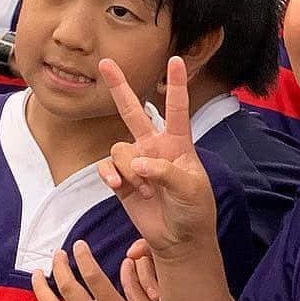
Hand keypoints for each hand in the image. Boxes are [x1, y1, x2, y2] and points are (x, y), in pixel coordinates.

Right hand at [97, 56, 217, 260]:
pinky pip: (106, 167)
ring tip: (145, 190)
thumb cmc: (193, 210)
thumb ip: (166, 172)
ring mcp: (135, 162)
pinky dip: (110, 175)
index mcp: (178, 144)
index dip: (176, 84)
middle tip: (106, 63)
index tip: (175, 60)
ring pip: (119, 149)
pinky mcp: (121, 180)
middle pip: (133, 111)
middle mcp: (153, 147)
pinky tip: (117, 186)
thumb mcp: (191, 189)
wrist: (179, 240)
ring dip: (128, 170)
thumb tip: (138, 163)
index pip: (177, 109)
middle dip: (119, 87)